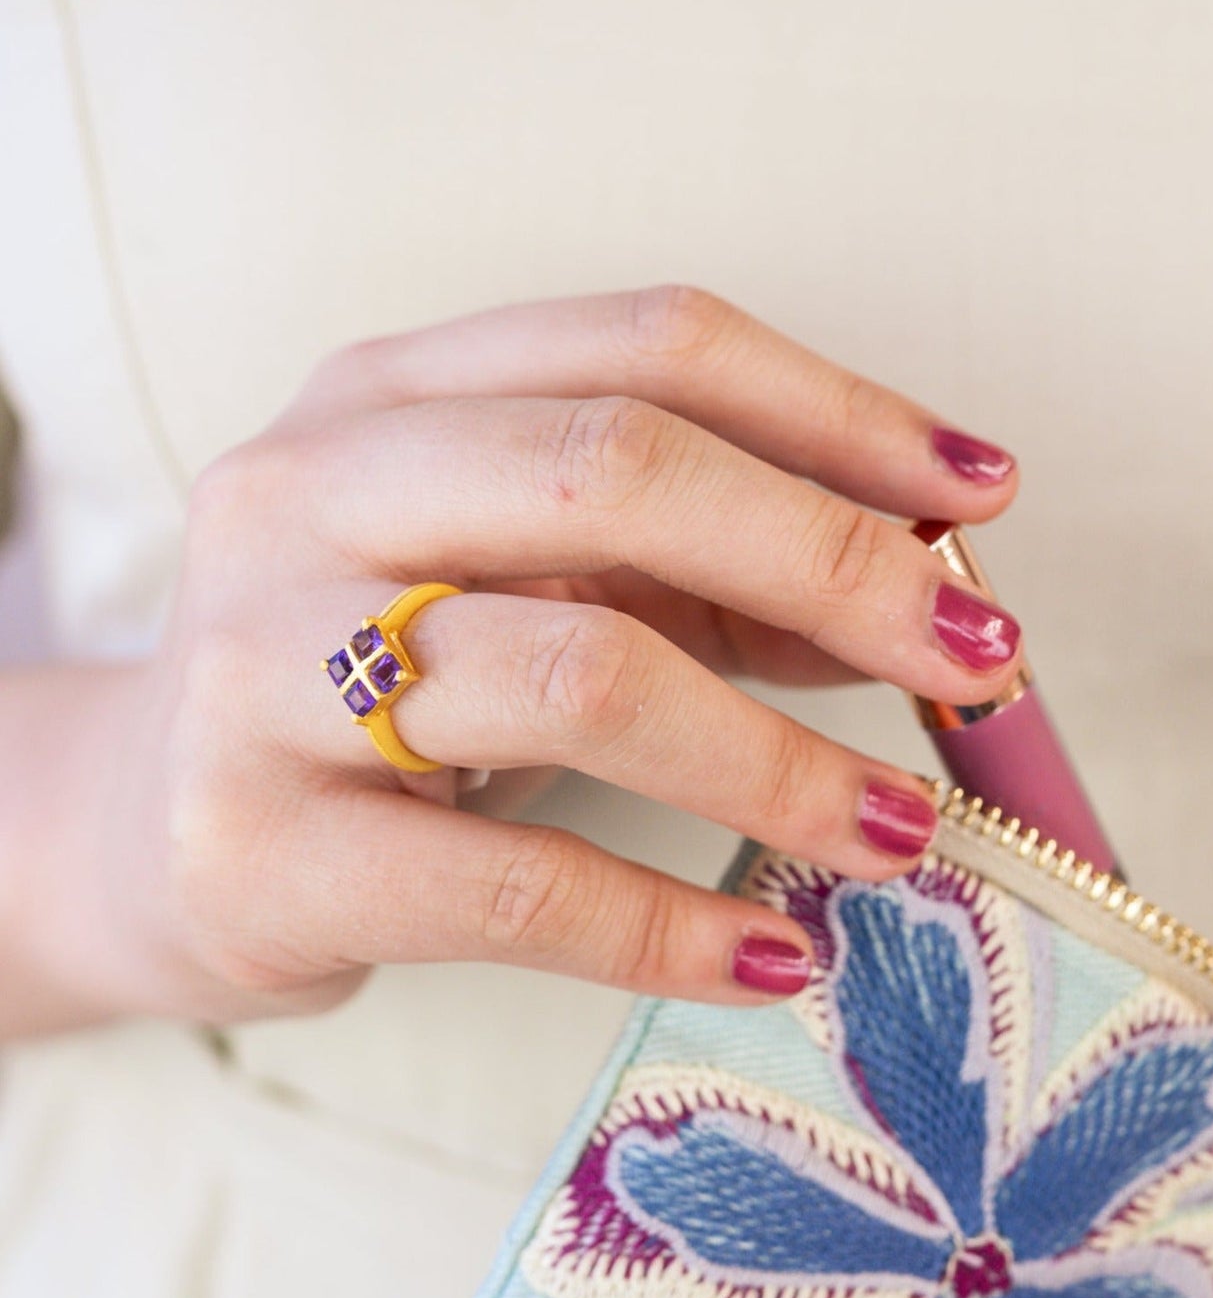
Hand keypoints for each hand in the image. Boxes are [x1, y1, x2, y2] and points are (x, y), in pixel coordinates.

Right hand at [6, 287, 1023, 1031]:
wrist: (147, 834)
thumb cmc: (377, 692)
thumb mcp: (528, 585)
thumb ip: (707, 572)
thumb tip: (927, 599)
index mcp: (388, 395)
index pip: (645, 343)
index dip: (837, 410)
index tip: (981, 494)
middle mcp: (310, 495)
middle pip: (611, 470)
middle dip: (830, 559)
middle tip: (976, 659)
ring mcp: (264, 670)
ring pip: (575, 673)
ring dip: (780, 762)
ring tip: (902, 831)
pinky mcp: (260, 848)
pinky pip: (514, 884)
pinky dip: (675, 926)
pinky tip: (780, 954)